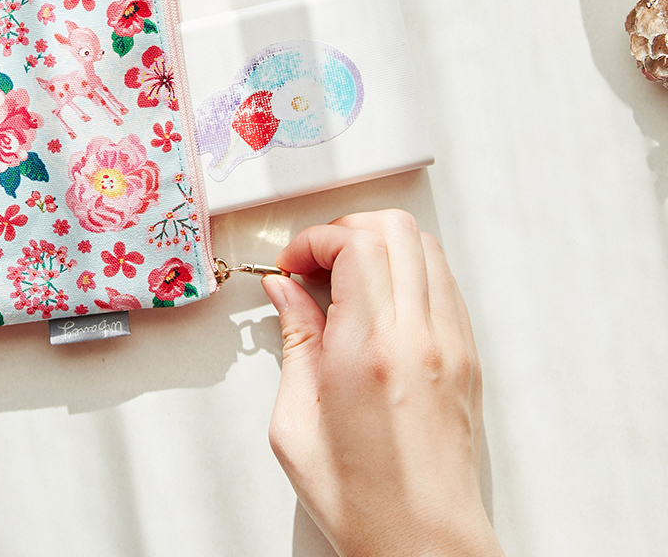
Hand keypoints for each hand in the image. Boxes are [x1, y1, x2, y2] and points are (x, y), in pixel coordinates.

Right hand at [263, 210, 503, 556]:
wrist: (423, 543)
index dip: (315, 239)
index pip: (355, 244)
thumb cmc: (360, 499)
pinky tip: (379, 302)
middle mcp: (419, 337)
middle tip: (317, 262)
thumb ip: (293, 340)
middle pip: (395, 229)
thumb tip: (285, 291)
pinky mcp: (467, 354)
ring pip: (425, 246)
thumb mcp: (295, 421)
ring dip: (380, 246)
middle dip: (346, 229)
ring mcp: (451, 343)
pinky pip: (443, 281)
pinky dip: (409, 270)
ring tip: (347, 280)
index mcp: (370, 352)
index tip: (293, 265)